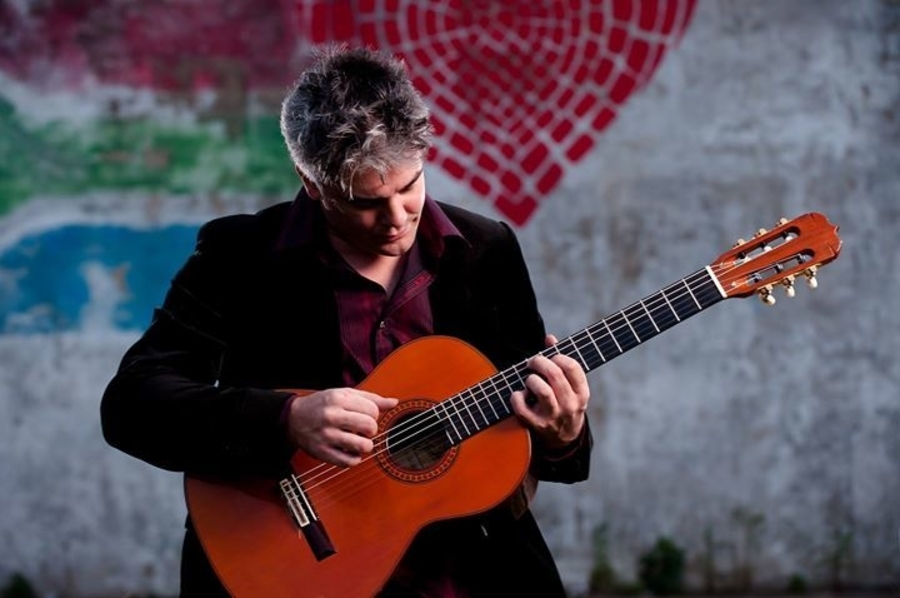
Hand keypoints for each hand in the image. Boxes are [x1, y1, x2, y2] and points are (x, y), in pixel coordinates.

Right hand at [286, 388, 397, 466]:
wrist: (293, 418)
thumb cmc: (323, 404)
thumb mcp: (345, 394)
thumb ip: (370, 398)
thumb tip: (394, 402)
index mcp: (338, 399)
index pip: (373, 410)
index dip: (374, 415)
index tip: (366, 416)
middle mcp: (332, 416)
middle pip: (370, 427)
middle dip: (371, 430)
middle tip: (363, 430)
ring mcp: (326, 435)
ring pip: (363, 446)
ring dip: (365, 445)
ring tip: (358, 441)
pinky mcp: (322, 452)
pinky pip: (349, 462)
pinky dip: (354, 459)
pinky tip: (350, 451)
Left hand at [510, 334, 589, 449]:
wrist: (562, 439)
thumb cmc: (564, 403)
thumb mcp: (570, 386)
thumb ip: (561, 360)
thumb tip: (549, 338)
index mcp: (581, 394)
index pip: (572, 366)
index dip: (558, 355)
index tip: (551, 357)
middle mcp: (570, 405)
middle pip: (554, 374)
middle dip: (539, 362)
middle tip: (532, 362)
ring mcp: (553, 417)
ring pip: (541, 390)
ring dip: (530, 380)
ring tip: (528, 380)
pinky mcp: (536, 425)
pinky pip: (521, 407)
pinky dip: (516, 397)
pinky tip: (519, 394)